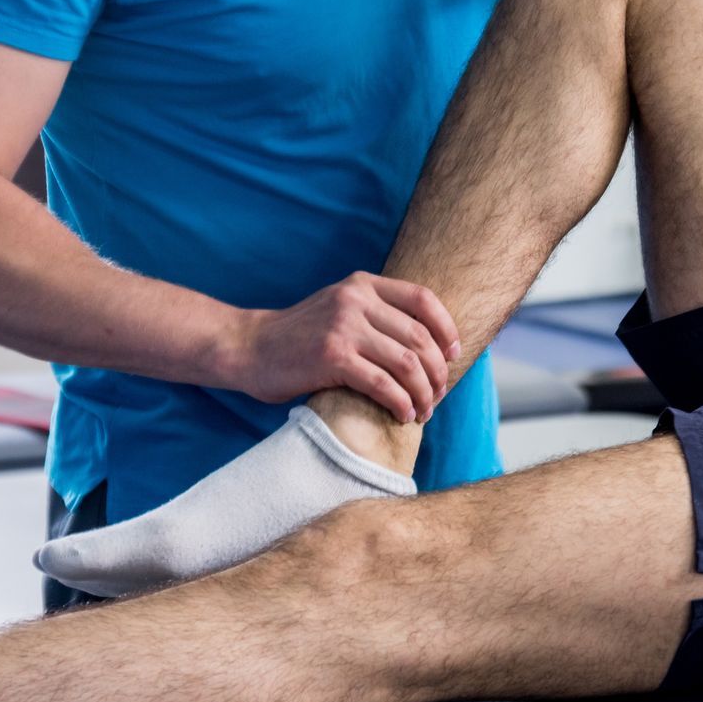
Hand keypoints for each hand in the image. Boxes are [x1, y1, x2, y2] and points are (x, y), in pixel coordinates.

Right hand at [227, 273, 458, 424]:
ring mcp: (344, 327)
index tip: (453, 356)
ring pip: (407, 364)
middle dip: (437, 373)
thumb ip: (376, 316)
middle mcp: (356, 300)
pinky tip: (402, 416)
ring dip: (423, 393)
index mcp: (362, 285)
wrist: (249, 348)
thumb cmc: (299, 338)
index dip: (446, 330)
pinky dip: (400, 404)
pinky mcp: (332, 357)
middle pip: (420, 338)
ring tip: (422, 411)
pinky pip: (383, 384)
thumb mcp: (339, 310)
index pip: (423, 299)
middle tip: (437, 397)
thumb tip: (428, 347)